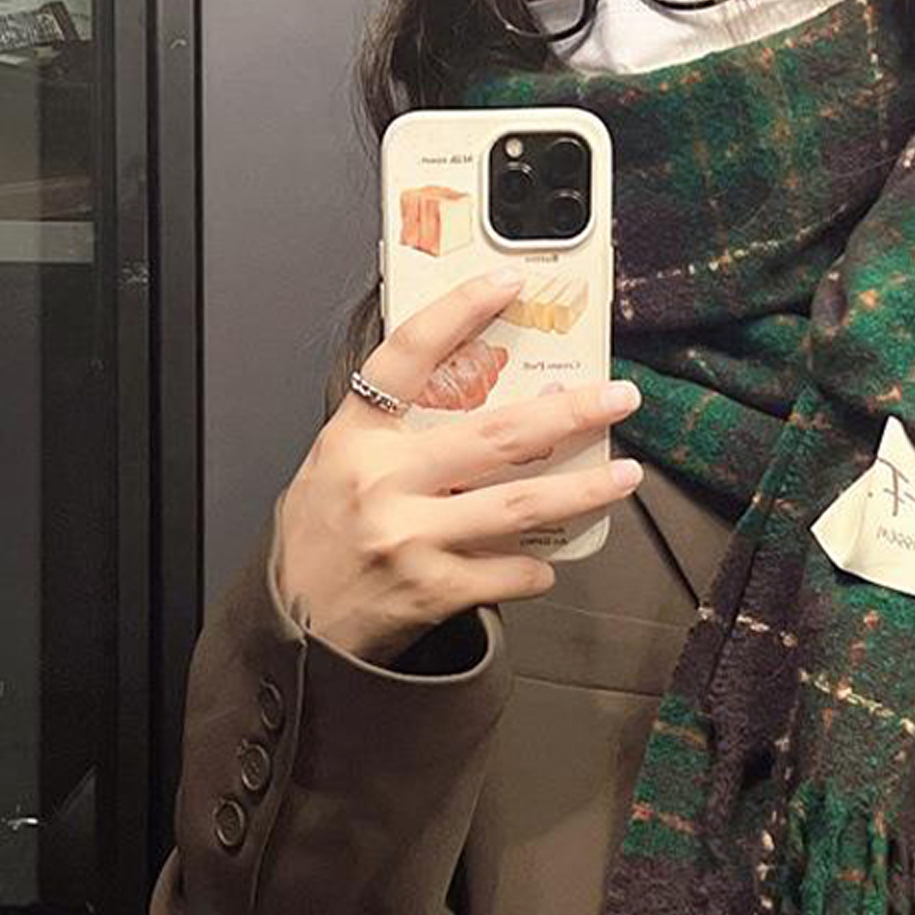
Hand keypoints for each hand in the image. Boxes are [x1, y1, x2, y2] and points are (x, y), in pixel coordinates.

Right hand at [275, 267, 644, 664]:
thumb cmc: (315, 542)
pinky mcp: (429, 590)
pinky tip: (552, 561)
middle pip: (497, 434)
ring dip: (583, 490)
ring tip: (625, 475)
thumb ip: (388, 433)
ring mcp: (408, 536)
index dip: (458, 312)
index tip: (508, 282)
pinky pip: (505, 573)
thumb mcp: (333, 466)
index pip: (406, 356)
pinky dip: (536, 567)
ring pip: (518, 504)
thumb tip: (459, 393)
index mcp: (355, 438)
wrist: (289, 632)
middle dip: (570, 412)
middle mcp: (382, 481)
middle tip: (619, 397)